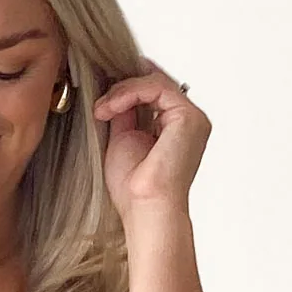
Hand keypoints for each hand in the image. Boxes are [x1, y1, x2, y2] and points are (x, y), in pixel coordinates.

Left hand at [94, 60, 208, 220]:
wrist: (145, 208)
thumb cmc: (134, 189)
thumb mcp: (122, 139)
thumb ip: (124, 112)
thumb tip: (114, 89)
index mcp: (175, 128)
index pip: (153, 92)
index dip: (127, 89)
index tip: (102, 101)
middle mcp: (187, 122)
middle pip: (156, 83)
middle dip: (123, 87)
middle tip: (101, 102)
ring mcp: (191, 118)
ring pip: (155, 82)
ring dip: (123, 91)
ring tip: (103, 109)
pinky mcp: (188, 116)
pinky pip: (156, 87)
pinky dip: (130, 92)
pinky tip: (112, 107)